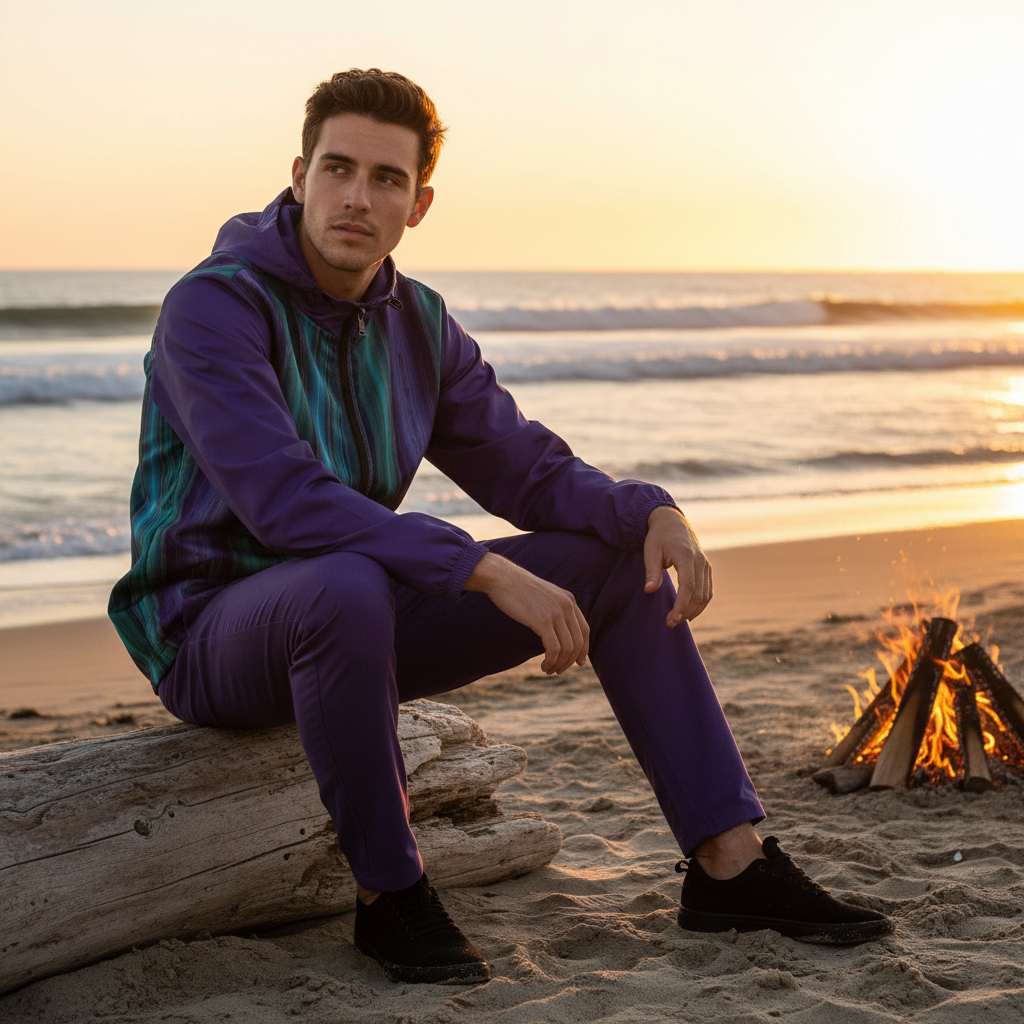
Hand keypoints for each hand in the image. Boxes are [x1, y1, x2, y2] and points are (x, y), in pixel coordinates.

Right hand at [464, 553, 588, 673]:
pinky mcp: (543, 621)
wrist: (502, 578)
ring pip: (567, 648)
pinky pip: (554, 649)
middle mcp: (566, 606)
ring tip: (549, 670)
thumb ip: (553, 609)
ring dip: (560, 664)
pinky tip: (544, 666)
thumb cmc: (517, 588)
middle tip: (559, 671)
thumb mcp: (543, 596)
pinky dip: (551, 661)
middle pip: (578, 642)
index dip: (584, 649)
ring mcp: (556, 613)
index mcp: (568, 599)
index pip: (585, 629)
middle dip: (570, 661)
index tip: (579, 662)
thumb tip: (555, 630)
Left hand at [644, 506, 712, 625]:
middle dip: (686, 612)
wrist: (672, 522)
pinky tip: (688, 612)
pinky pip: (708, 590)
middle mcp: (700, 561)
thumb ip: (651, 572)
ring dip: (694, 611)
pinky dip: (700, 603)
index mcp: (686, 556)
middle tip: (670, 623)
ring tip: (678, 620)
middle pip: (698, 594)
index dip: (681, 606)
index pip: (688, 587)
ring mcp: (706, 564)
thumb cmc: (658, 537)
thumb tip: (649, 590)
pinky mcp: (707, 568)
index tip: (671, 619)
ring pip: (706, 594)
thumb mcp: (650, 552)